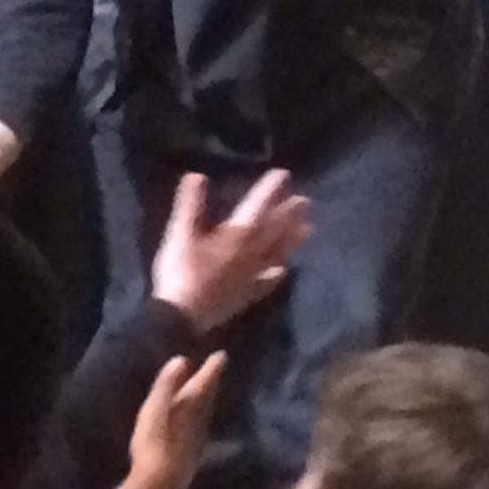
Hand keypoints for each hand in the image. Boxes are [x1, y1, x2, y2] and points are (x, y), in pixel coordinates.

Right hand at [108, 353, 228, 488]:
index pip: (204, 383)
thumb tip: (181, 359)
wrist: (161, 484)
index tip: (222, 355)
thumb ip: (166, 385)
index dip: (212, 368)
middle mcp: (198, 420)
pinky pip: (200, 424)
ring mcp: (197, 437)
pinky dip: (200, 414)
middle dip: (212, 381)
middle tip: (217, 368)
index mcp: (190, 407)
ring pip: (205, 412)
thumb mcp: (155, 410)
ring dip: (208, 398)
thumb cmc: (154, 445)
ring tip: (208, 389)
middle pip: (208, 396)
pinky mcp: (192, 451)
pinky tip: (197, 420)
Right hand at [149, 170, 311, 335]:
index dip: (270, 189)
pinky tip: (283, 270)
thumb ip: (190, 204)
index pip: (258, 206)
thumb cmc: (180, 270)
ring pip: (278, 253)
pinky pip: (269, 281)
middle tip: (305, 201)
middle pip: (275, 230)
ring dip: (293, 240)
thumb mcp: (180, 234)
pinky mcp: (248, 294)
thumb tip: (197, 175)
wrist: (184, 314)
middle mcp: (251, 252)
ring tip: (308, 229)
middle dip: (289, 213)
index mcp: (236, 235)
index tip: (284, 174)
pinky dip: (278, 273)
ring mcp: (253, 275)